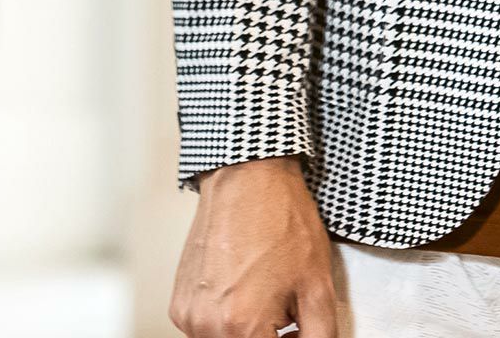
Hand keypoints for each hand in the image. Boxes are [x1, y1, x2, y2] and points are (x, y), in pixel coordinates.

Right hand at [169, 155, 338, 337]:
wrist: (248, 177)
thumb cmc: (281, 219)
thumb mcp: (318, 284)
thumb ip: (320, 335)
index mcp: (242, 327)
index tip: (298, 327)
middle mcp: (207, 326)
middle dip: (269, 337)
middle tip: (286, 310)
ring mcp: (188, 315)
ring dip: (246, 332)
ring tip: (265, 294)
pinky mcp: (179, 303)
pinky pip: (205, 329)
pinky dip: (226, 320)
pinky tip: (244, 288)